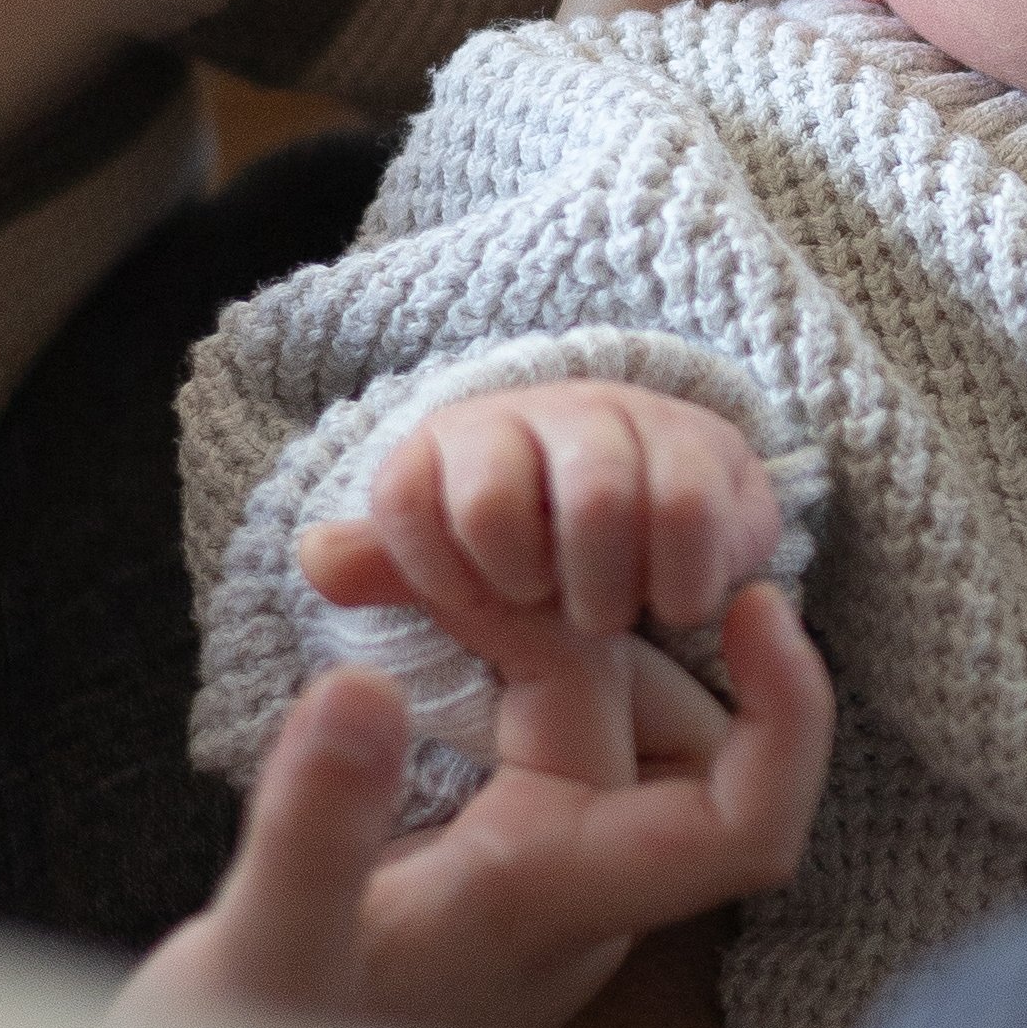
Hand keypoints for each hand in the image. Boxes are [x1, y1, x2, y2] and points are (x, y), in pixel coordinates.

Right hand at [116, 576, 834, 1027]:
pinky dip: (467, 640)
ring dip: (489, 611)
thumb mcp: (259, 953)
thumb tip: (361, 688)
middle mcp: (572, 877)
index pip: (742, 823)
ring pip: (582, 688)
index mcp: (557, 907)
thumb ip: (315, 832)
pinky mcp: (485, 832)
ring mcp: (533, 854)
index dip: (787, 715)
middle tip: (350, 560)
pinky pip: (525, 703)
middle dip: (531, 602)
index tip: (752, 600)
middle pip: (641, 702)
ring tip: (347, 575)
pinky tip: (378, 606)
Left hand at [305, 376, 783, 703]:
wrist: (662, 494)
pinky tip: (673, 599)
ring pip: (599, 501)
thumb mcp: (455, 559)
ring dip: (602, 588)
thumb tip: (315, 556)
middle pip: (491, 504)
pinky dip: (678, 579)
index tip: (478, 600)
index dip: (437, 571)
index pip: (406, 496)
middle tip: (550, 614)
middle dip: (521, 585)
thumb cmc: (539, 545)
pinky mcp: (711, 446)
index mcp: (457, 440)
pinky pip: (690, 511)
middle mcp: (536, 413)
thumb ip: (387, 564)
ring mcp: (626, 419)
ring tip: (608, 613)